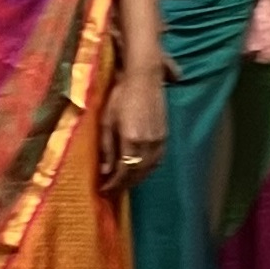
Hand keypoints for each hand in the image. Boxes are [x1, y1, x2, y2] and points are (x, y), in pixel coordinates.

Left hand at [100, 66, 168, 196]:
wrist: (144, 77)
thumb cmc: (120, 95)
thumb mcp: (107, 121)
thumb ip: (107, 147)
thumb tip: (105, 171)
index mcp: (132, 140)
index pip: (124, 172)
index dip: (114, 184)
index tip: (104, 190)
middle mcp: (148, 144)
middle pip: (138, 173)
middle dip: (124, 184)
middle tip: (112, 190)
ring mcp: (159, 140)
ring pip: (149, 168)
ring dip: (137, 179)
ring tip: (124, 182)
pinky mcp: (165, 135)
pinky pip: (157, 160)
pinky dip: (148, 169)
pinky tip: (140, 169)